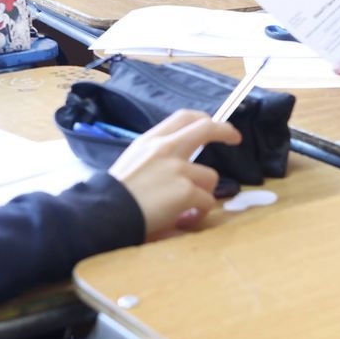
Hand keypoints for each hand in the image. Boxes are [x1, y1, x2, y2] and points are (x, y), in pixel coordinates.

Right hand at [108, 109, 241, 238]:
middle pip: (205, 128)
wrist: (105, 214)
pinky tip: (182, 220)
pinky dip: (198, 213)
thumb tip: (178, 172)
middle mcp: (165, 148)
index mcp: (149, 141)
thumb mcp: (131, 165)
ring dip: (203, 193)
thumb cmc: (113, 197)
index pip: (182, 118)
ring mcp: (178, 168)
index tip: (213, 123)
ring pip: (210, 175)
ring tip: (185, 209)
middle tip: (234, 138)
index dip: (203, 119)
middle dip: (224, 130)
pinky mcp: (186, 190)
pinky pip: (206, 201)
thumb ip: (155, 161)